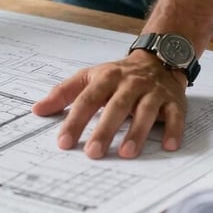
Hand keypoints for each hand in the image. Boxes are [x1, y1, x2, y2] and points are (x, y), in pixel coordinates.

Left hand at [31, 50, 187, 158]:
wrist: (158, 59)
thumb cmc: (118, 75)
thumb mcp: (89, 77)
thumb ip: (64, 93)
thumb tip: (37, 110)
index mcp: (107, 77)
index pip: (87, 99)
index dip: (75, 120)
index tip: (64, 142)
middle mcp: (130, 83)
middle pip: (116, 106)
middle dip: (105, 129)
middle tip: (93, 153)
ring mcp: (154, 92)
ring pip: (146, 111)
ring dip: (137, 132)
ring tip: (126, 153)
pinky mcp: (174, 101)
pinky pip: (175, 116)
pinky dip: (174, 130)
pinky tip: (169, 146)